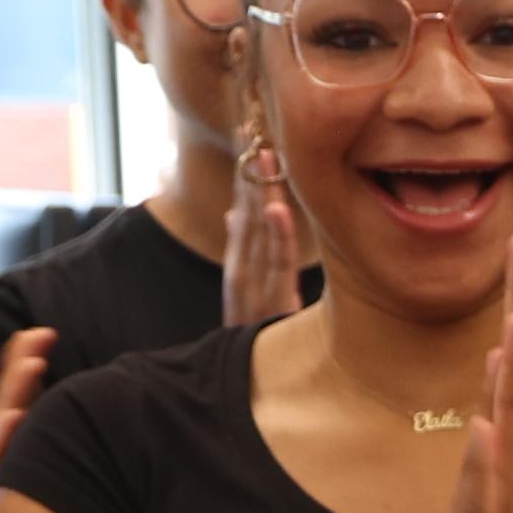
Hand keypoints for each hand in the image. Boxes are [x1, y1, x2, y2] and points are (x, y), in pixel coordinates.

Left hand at [0, 328, 53, 512]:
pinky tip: (13, 419)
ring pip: (3, 437)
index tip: (35, 334)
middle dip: (21, 372)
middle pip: (9, 413)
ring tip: (33, 361)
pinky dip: (1, 445)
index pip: (3, 409)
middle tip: (42, 332)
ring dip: (18, 398)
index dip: (17, 372)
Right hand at [226, 134, 309, 330]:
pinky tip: (277, 208)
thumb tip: (235, 210)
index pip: (242, 209)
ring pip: (259, 232)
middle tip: (252, 125)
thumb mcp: (247, 291)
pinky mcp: (272, 305)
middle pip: (246, 213)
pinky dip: (277, 235)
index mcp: (239, 265)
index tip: (247, 131)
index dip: (244, 170)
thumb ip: (243, 249)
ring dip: (260, 192)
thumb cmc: (257, 335)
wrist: (252, 387)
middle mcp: (242, 271)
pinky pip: (276, 265)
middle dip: (248, 170)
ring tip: (265, 155)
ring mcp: (255, 288)